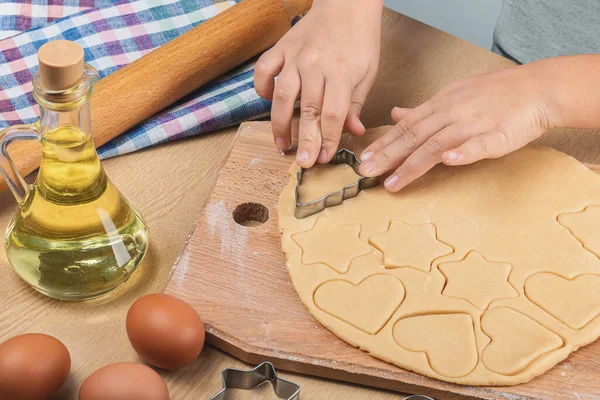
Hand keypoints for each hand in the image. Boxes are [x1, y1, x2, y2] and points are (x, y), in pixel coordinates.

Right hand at [254, 0, 382, 167]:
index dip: (328, 139)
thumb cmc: (360, 39)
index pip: (333, 114)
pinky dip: (262, 88)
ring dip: (279, 124)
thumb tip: (353, 132)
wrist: (346, 4)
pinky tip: (268, 102)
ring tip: (281, 144)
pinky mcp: (281, 49)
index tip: (324, 158)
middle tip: (301, 162)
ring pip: (282, 95)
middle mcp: (316, 66)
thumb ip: (357, 104)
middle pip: (308, 109)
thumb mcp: (368, 72)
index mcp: (342, 73)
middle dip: (304, 140)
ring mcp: (295, 57)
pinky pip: (264, 71)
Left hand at [359, 65, 552, 191]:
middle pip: (414, 136)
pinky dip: (462, 152)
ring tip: (393, 182)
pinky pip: (478, 144)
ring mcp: (473, 123)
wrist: (536, 89)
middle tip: (366, 172)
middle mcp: (451, 113)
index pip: (405, 126)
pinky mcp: (497, 135)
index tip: (363, 158)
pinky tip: (448, 162)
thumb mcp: (453, 94)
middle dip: (387, 155)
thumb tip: (397, 114)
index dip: (383, 143)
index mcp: (440, 105)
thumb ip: (424, 109)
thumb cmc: (494, 94)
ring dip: (412, 164)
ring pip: (437, 143)